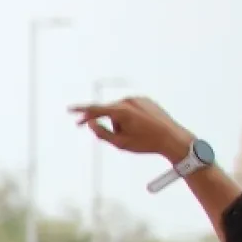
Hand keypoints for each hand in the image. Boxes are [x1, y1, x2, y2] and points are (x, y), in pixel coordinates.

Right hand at [72, 96, 194, 162]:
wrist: (172, 138)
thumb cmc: (146, 142)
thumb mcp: (119, 143)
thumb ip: (101, 132)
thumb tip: (90, 123)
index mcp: (122, 111)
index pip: (95, 109)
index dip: (81, 111)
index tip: (70, 110)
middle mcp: (129, 101)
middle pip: (107, 111)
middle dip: (104, 122)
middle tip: (100, 132)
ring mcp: (138, 99)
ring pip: (118, 111)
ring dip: (118, 121)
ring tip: (132, 134)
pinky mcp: (145, 100)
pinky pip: (130, 108)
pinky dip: (128, 118)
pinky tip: (138, 128)